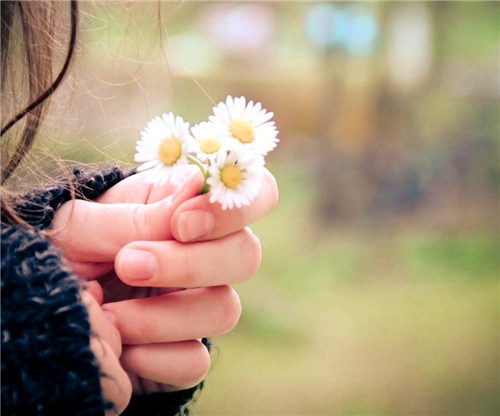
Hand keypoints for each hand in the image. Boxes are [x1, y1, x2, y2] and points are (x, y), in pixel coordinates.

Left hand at [51, 169, 278, 392]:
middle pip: (247, 255)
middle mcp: (206, 256)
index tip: (180, 225)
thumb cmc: (65, 247)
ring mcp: (199, 305)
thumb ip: (138, 215)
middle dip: (190, 264)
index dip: (233, 210)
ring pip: (226, 310)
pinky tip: (120, 347)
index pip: (255, 194)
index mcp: (190, 209)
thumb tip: (193, 191)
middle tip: (129, 264)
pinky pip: (196, 361)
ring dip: (162, 315)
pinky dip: (156, 358)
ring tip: (108, 312)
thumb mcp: (85, 222)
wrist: (37, 302)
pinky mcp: (184, 352)